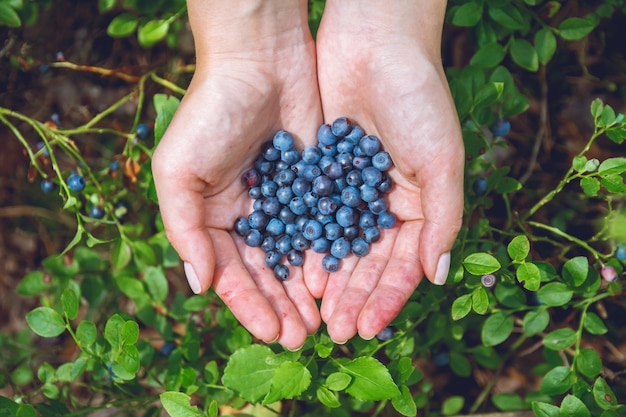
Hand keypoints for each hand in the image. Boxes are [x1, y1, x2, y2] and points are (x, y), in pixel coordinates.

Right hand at [152, 0, 321, 349]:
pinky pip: (319, 229)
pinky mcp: (312, 186)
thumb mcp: (180, 170)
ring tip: (321, 322)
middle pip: (265, 273)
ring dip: (305, 291)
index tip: (273, 332)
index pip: (230, 273)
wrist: (260, 60)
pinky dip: (326, 256)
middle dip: (281, 306)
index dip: (250, 305)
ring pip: (294, 258)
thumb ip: (186, 229)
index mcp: (211, 217)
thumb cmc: (210, 113)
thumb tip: (198, 286)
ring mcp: (282, 202)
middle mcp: (246, 216)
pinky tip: (336, 280)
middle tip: (303, 338)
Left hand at [314, 0, 464, 342]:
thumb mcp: (442, 161)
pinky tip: (300, 269)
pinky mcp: (322, 172)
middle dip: (354, 296)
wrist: (375, 42)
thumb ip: (443, 220)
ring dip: (330, 279)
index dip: (386, 297)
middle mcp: (384, 203)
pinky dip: (309, 243)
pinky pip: (314, 215)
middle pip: (367, 262)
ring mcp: (352, 190)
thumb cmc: (419, 99)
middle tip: (336, 331)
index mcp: (418, 204)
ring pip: (339, 245)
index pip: (403, 264)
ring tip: (315, 311)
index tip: (367, 327)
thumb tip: (437, 277)